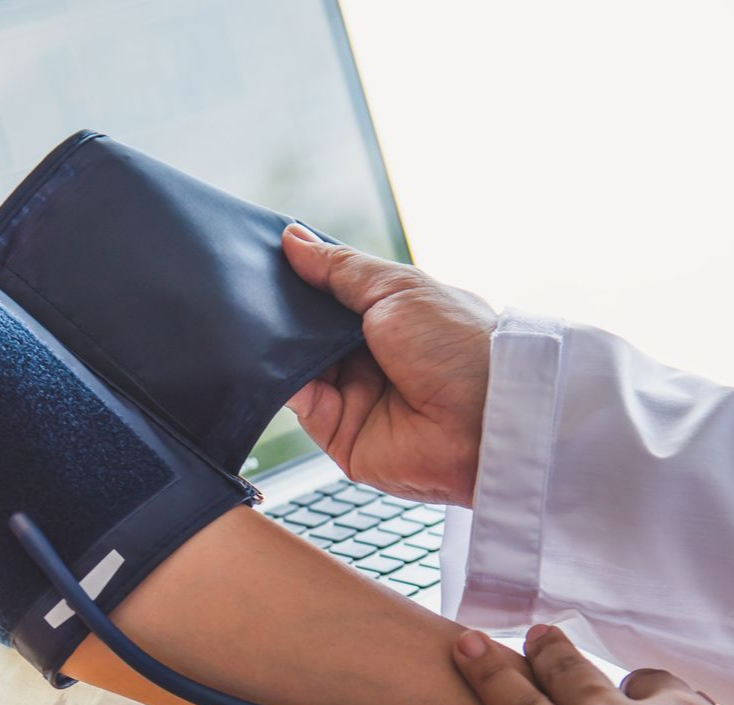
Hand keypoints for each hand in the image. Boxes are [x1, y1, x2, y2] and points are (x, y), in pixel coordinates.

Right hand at [282, 225, 495, 506]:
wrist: (485, 420)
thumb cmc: (458, 347)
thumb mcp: (397, 288)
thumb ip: (341, 269)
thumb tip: (294, 240)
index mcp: (389, 319)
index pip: (331, 296)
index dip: (300, 279)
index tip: (263, 258)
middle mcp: (369, 359)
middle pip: (309, 333)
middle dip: (282, 313)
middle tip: (248, 289)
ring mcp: (354, 398)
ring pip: (297, 366)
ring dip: (277, 346)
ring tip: (254, 321)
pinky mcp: (340, 435)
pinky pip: (299, 404)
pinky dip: (281, 382)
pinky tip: (267, 360)